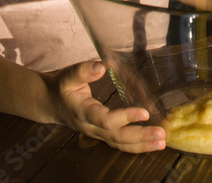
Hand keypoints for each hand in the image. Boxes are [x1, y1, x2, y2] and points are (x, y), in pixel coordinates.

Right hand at [43, 60, 165, 153]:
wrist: (49, 103)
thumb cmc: (61, 87)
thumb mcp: (67, 75)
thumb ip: (83, 71)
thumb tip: (102, 66)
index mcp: (83, 112)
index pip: (105, 119)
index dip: (125, 117)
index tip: (144, 112)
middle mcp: (91, 127)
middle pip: (117, 137)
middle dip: (140, 137)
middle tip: (161, 134)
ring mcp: (96, 133)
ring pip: (119, 144)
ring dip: (141, 145)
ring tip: (162, 142)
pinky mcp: (102, 134)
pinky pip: (120, 143)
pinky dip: (136, 146)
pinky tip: (152, 143)